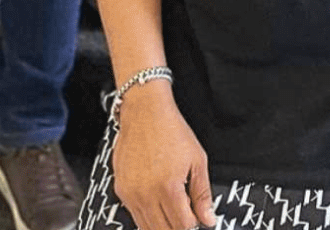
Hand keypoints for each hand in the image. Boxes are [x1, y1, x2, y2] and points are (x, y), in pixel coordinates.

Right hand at [113, 83, 214, 229]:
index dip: (193, 224)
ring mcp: (131, 194)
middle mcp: (146, 194)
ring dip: (162, 224)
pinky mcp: (121, 190)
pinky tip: (157, 201)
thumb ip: (202, 194)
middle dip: (178, 226)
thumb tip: (209, 220)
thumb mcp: (196, 159)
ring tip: (172, 208)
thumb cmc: (171, 130)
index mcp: (168, 188)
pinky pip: (134, 214)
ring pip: (147, 227)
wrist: (144, 111)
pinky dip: (147, 215)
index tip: (197, 218)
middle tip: (186, 214)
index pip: (182, 226)